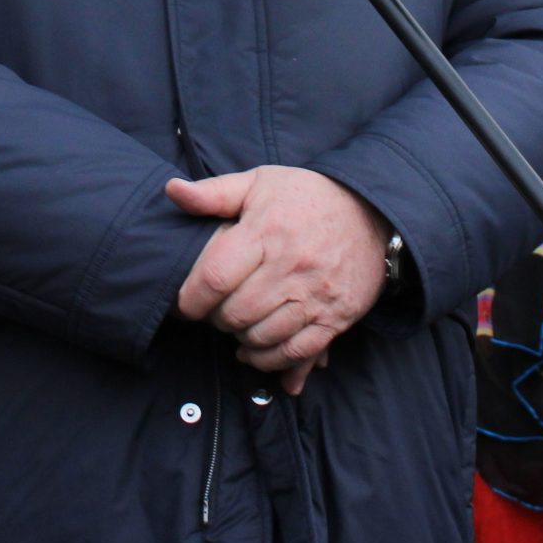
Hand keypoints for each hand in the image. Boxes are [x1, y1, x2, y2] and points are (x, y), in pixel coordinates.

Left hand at [167, 167, 387, 394]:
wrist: (370, 210)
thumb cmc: (305, 197)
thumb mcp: (259, 182)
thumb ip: (213, 193)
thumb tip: (172, 191)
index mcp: (266, 231)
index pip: (214, 278)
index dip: (191, 299)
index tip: (186, 303)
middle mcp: (292, 265)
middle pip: (235, 314)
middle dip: (215, 319)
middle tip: (215, 311)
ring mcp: (316, 294)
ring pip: (263, 337)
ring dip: (241, 340)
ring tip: (237, 326)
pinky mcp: (336, 316)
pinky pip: (296, 352)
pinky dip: (270, 360)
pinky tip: (256, 351)